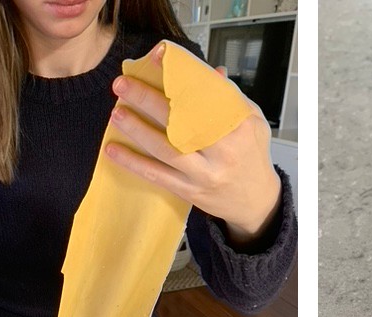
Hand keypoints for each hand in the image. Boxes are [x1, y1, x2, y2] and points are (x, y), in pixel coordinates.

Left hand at [105, 44, 281, 246]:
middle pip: (180, 122)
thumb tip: (209, 71)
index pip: (206, 98)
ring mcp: (205, 175)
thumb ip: (230, 97)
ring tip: (117, 113)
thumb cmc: (252, 157)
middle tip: (123, 85)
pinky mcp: (190, 192)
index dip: (180, 77)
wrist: (257, 203)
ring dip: (137, 130)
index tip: (159, 59)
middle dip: (147, 100)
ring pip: (165, 149)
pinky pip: (157, 176)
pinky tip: (113, 150)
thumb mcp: (253, 122)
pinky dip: (134, 163)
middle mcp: (222, 152)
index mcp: (239, 129)